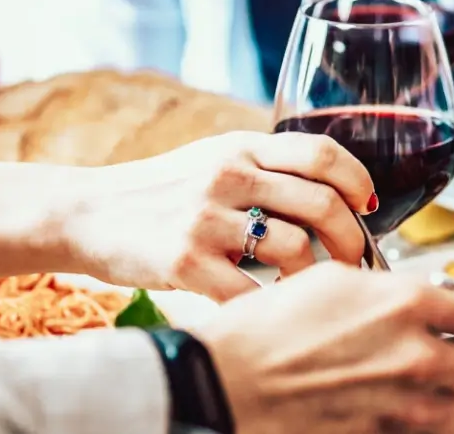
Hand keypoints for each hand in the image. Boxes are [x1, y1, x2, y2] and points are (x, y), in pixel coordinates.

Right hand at [57, 131, 376, 300]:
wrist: (86, 212)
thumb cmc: (159, 192)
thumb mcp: (211, 158)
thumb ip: (263, 166)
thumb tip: (334, 190)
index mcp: (240, 147)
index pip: (322, 154)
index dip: (357, 182)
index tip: (367, 208)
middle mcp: (226, 176)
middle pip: (320, 204)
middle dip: (352, 239)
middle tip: (355, 261)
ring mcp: (205, 219)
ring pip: (294, 249)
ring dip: (315, 275)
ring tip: (312, 286)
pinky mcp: (183, 261)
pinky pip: (250, 291)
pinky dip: (270, 304)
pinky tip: (270, 306)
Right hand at [191, 263, 453, 433]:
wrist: (224, 381)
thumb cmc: (270, 325)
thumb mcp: (338, 281)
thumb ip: (402, 289)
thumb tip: (449, 300)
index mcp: (408, 304)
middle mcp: (415, 357)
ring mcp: (401, 407)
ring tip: (447, 385)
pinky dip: (439, 425)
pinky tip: (417, 409)